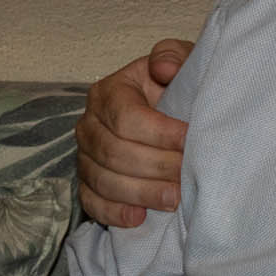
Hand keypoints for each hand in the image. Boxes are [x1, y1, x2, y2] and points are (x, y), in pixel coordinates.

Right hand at [75, 39, 193, 227]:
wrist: (174, 110)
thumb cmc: (179, 86)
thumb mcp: (181, 62)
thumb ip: (172, 56)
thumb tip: (162, 68)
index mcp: (109, 92)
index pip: (126, 118)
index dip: (160, 133)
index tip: (190, 141)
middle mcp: (90, 124)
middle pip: (115, 152)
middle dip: (156, 167)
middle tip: (189, 176)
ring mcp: (85, 156)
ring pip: (103, 180)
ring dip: (142, 193)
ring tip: (175, 199)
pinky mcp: (89, 183)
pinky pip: (92, 202)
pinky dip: (114, 212)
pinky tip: (139, 218)